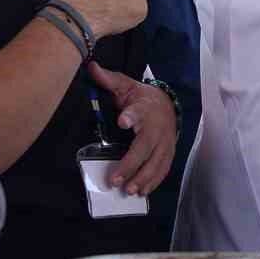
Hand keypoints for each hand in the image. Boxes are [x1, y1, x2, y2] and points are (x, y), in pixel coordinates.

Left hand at [88, 61, 178, 195]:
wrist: (167, 104)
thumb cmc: (141, 98)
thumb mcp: (126, 85)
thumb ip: (108, 80)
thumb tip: (91, 66)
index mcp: (144, 108)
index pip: (138, 111)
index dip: (131, 116)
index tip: (122, 120)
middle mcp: (157, 127)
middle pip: (145, 147)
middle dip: (131, 163)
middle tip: (116, 179)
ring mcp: (165, 142)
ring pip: (156, 163)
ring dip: (143, 178)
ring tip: (129, 190)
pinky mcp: (168, 153)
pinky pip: (163, 169)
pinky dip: (154, 181)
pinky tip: (142, 192)